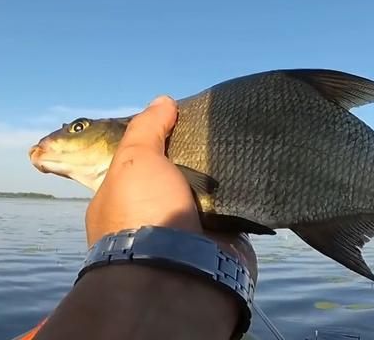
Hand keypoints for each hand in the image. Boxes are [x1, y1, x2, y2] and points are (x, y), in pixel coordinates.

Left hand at [85, 95, 256, 279]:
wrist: (178, 272)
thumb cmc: (142, 213)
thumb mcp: (133, 159)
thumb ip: (147, 127)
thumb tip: (162, 101)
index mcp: (122, 199)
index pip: (140, 160)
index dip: (158, 137)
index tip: (179, 116)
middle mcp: (152, 214)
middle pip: (177, 173)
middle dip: (193, 155)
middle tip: (213, 128)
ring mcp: (186, 229)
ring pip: (208, 190)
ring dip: (220, 174)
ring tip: (237, 144)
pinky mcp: (221, 239)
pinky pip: (235, 208)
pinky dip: (242, 193)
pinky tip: (252, 169)